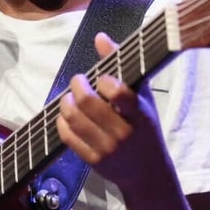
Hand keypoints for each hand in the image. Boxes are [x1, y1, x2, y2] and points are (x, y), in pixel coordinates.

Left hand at [56, 32, 167, 188]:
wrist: (148, 172)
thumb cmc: (145, 127)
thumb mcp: (142, 97)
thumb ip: (123, 67)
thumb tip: (100, 37)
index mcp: (140, 114)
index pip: (119, 93)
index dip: (104, 81)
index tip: (101, 78)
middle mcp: (124, 132)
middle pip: (88, 103)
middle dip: (77, 85)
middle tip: (78, 81)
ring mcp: (108, 148)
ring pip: (74, 119)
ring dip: (66, 102)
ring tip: (69, 97)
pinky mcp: (94, 161)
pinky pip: (68, 137)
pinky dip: (62, 121)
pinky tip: (66, 115)